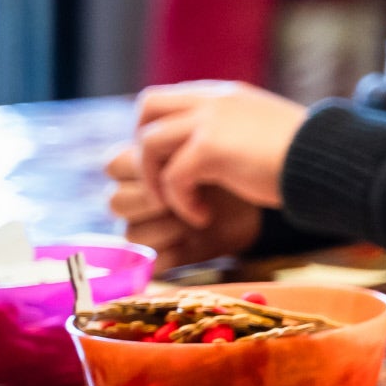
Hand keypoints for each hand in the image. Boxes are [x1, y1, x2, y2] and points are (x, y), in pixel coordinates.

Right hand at [106, 144, 261, 269]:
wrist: (273, 186)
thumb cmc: (240, 157)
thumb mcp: (213, 139)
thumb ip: (181, 135)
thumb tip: (160, 124)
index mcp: (144, 166)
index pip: (113, 166)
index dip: (140, 164)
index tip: (178, 158)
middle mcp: (141, 198)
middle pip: (115, 202)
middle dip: (150, 197)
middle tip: (190, 190)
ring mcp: (154, 228)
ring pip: (131, 235)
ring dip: (164, 226)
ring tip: (202, 216)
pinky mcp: (173, 253)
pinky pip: (154, 261)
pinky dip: (174, 253)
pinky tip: (199, 239)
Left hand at [129, 82, 307, 226]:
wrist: (328, 162)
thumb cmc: (307, 156)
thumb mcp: (263, 129)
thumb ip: (235, 129)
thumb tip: (215, 152)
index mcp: (225, 95)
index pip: (167, 98)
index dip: (157, 129)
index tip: (171, 163)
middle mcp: (213, 100)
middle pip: (146, 107)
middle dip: (144, 146)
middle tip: (162, 181)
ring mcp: (210, 121)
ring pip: (149, 143)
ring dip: (157, 180)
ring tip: (179, 206)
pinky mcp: (210, 148)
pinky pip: (173, 177)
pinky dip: (182, 203)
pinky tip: (203, 218)